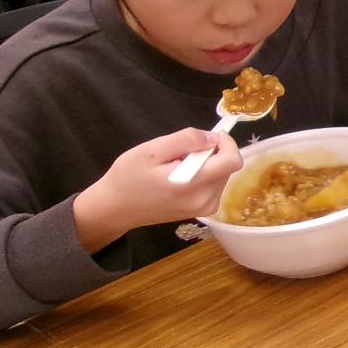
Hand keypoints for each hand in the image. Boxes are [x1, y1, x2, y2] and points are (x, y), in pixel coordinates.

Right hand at [72, 128, 242, 252]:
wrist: (115, 208)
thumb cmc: (128, 177)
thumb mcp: (151, 150)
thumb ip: (186, 140)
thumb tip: (212, 138)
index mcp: (194, 185)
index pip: (232, 161)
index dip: (226, 143)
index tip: (210, 136)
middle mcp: (205, 200)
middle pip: (227, 167)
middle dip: (210, 153)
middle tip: (179, 155)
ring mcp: (204, 208)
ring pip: (221, 175)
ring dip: (205, 165)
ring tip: (176, 167)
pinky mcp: (202, 211)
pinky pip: (214, 185)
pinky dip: (203, 175)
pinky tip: (180, 177)